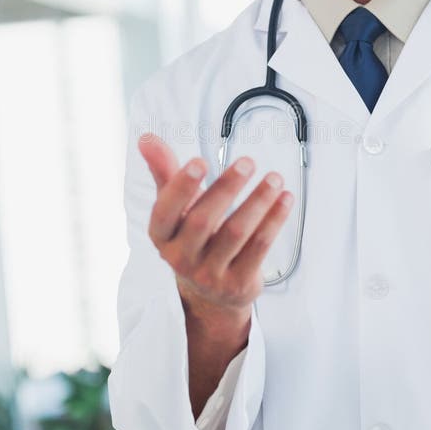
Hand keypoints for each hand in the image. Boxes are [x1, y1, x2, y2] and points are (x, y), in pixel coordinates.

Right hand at [138, 134, 293, 321]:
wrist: (210, 291)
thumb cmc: (192, 236)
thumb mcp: (176, 207)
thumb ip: (164, 171)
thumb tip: (146, 138)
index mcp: (162, 236)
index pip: (165, 212)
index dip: (181, 187)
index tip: (200, 161)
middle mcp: (181, 258)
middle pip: (203, 221)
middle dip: (226, 188)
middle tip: (247, 162)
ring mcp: (210, 274)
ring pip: (236, 233)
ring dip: (258, 201)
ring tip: (274, 178)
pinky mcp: (238, 283)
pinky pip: (259, 247)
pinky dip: (274, 220)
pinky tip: (284, 199)